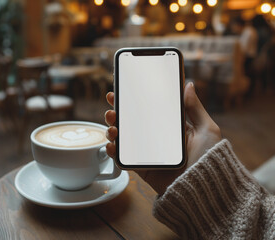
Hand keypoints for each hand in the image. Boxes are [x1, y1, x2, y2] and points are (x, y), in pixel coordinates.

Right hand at [104, 82, 221, 194]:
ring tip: (112, 126)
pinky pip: (123, 159)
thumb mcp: (206, 129)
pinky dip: (113, 152)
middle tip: (111, 103)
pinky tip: (111, 145)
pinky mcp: (141, 168)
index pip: (148, 110)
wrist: (203, 188)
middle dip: (117, 111)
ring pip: (123, 138)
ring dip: (112, 129)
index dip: (133, 99)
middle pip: (130, 122)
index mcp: (169, 127)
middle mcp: (155, 138)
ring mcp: (146, 153)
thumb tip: (188, 85)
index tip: (123, 89)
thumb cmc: (210, 159)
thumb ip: (195, 108)